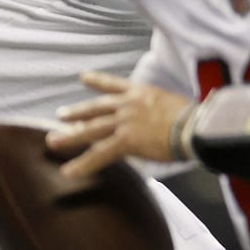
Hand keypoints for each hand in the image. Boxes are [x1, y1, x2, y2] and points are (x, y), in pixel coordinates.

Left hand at [49, 71, 191, 179]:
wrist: (197, 126)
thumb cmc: (195, 118)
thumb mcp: (174, 105)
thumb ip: (160, 110)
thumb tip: (160, 121)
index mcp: (143, 93)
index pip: (114, 85)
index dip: (97, 80)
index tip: (83, 77)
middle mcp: (129, 104)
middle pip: (96, 108)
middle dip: (77, 112)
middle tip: (61, 114)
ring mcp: (125, 122)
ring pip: (91, 130)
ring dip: (70, 136)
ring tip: (53, 142)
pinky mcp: (125, 141)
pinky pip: (99, 154)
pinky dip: (83, 164)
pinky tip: (69, 172)